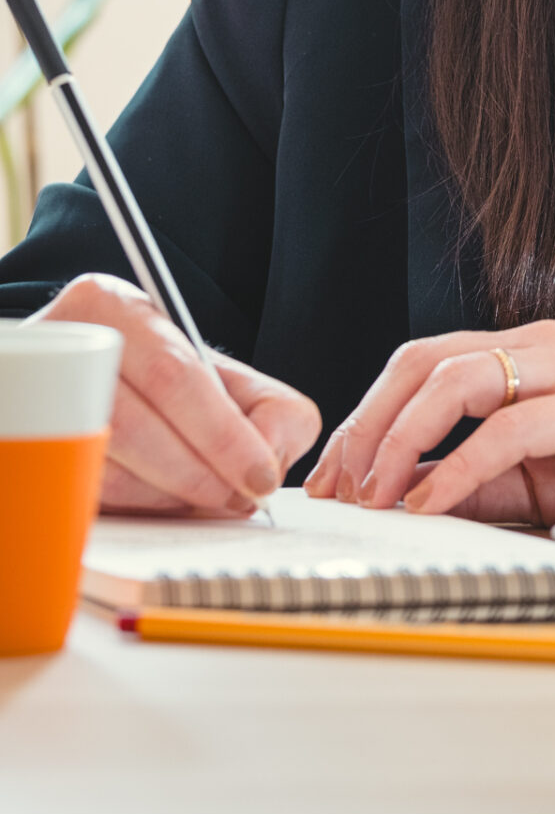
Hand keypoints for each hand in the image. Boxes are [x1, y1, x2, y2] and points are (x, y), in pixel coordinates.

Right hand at [33, 273, 321, 515]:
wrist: (76, 390)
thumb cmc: (160, 387)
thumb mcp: (218, 377)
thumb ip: (267, 408)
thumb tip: (267, 463)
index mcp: (115, 306)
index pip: (175, 374)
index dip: (224, 434)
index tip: (260, 476)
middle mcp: (66, 346)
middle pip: (137, 423)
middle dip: (200, 472)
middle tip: (237, 499)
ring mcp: (38, 400)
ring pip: (107, 466)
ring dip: (166, 497)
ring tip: (202, 499)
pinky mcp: (27, 449)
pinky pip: (81, 492)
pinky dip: (131, 507)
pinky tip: (159, 502)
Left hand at [304, 320, 554, 522]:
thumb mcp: (537, 475)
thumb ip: (477, 480)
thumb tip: (404, 504)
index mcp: (519, 353)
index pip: (419, 365)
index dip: (367, 415)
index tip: (332, 475)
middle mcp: (536, 347)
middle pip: (423, 362)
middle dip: (368, 424)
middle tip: (337, 486)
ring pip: (456, 381)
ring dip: (402, 439)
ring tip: (375, 493)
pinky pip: (509, 428)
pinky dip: (459, 466)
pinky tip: (430, 501)